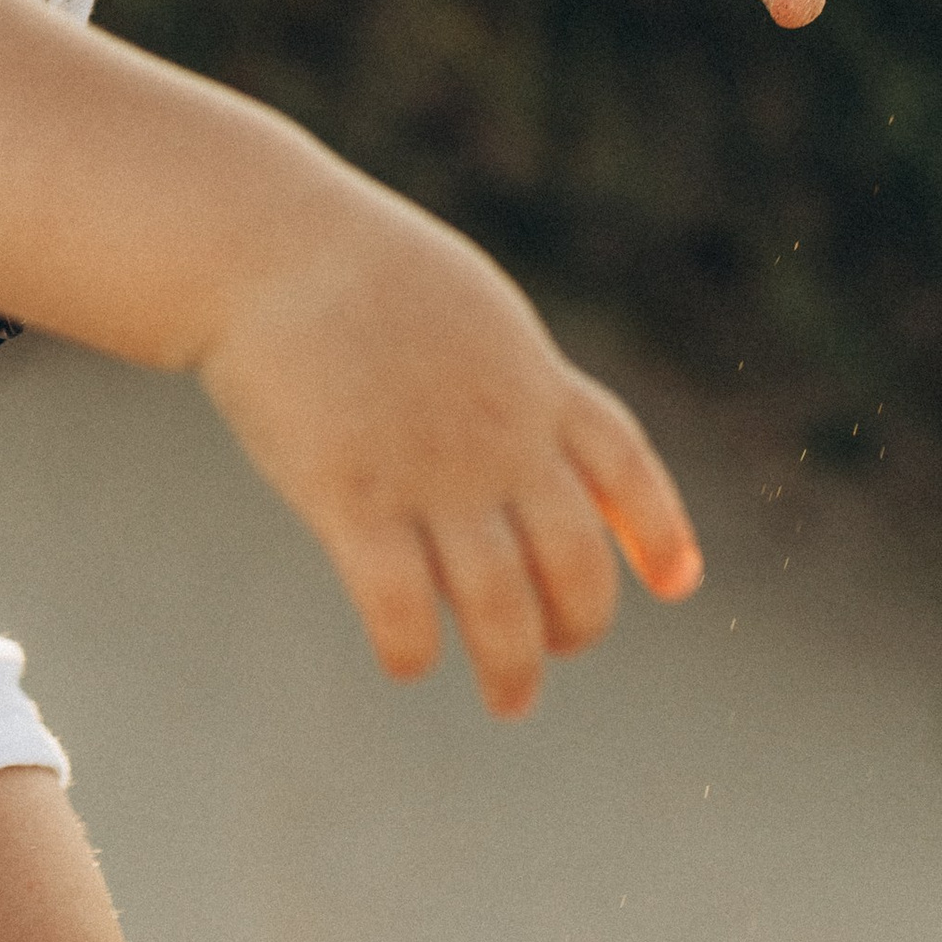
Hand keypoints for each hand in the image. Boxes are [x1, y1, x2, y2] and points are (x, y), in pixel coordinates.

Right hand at [198, 184, 701, 718]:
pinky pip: (400, 605)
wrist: (264, 244)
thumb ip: (507, 371)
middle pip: (574, 558)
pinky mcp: (351, 498)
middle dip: (579, 622)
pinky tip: (408, 663)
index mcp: (531, 380)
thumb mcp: (465, 306)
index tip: (677, 582)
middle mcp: (499, 437)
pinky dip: (412, 649)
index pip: (624, 466)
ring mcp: (430, 473)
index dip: (658, 528)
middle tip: (556, 651)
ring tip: (509, 698)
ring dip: (512, 666)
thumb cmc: (349, 264)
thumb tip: (534, 410)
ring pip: (500, 604)